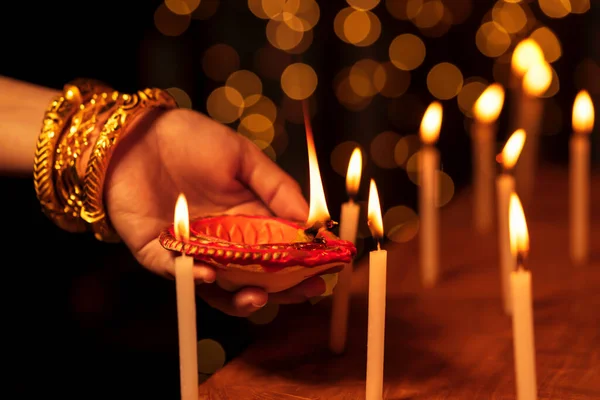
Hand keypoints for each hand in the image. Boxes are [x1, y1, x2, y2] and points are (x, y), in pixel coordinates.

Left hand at [103, 108, 322, 315]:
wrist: (138, 133)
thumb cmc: (192, 139)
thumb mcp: (242, 156)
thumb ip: (276, 186)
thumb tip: (312, 220)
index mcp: (246, 217)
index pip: (281, 247)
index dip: (304, 261)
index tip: (327, 268)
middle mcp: (223, 240)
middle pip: (256, 275)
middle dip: (283, 288)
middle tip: (305, 292)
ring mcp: (192, 250)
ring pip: (219, 287)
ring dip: (239, 298)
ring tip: (259, 297)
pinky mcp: (157, 253)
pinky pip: (176, 273)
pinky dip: (191, 278)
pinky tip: (207, 274)